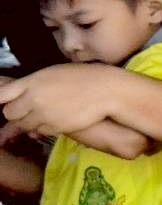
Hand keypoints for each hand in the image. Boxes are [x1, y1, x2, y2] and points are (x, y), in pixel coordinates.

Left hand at [0, 63, 116, 137]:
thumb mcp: (54, 73)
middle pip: (9, 113)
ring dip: (29, 121)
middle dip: (16, 113)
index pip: (0, 94)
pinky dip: (43, 128)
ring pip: (23, 125)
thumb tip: (19, 93)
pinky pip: (39, 131)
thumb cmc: (84, 77)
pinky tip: (56, 119)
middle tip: (27, 109)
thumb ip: (33, 84)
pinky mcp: (55, 127)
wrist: (107, 91)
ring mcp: (43, 115)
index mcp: (32, 81)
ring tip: (45, 114)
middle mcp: (34, 98)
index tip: (3, 102)